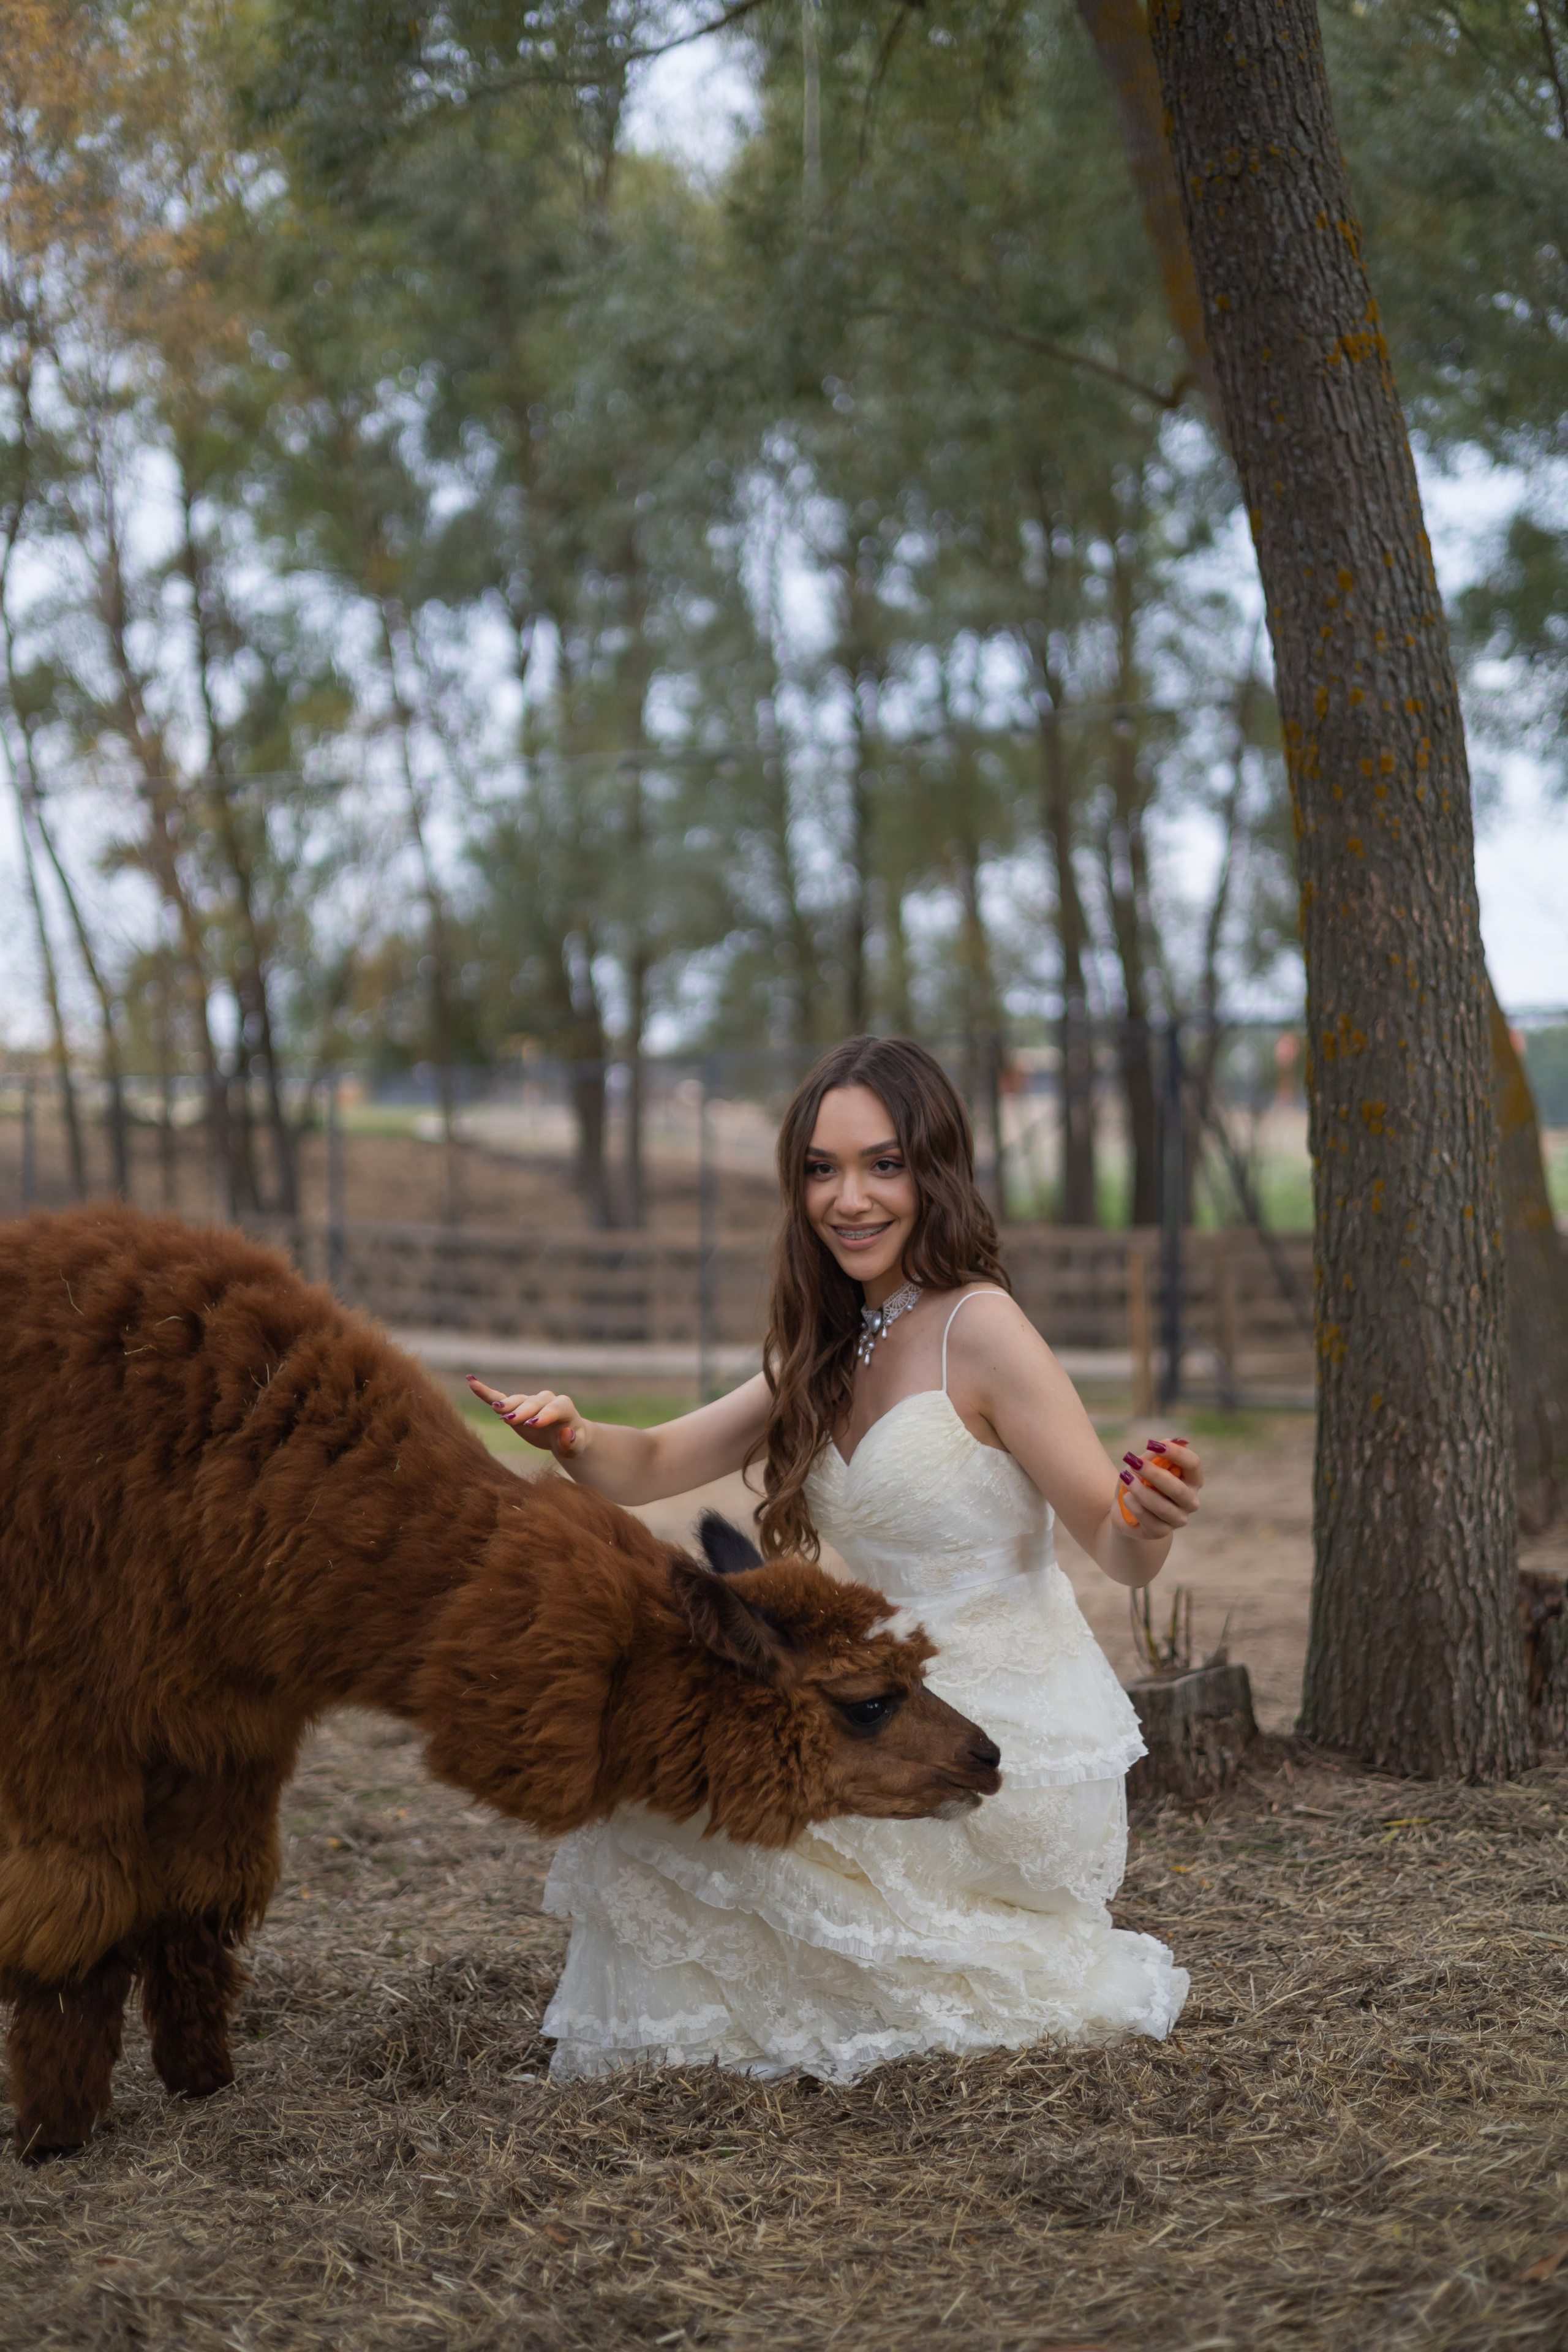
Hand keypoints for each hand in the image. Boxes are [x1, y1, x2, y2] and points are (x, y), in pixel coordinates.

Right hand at [467, 1377, 588, 1463]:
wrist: (565, 1434)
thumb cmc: (573, 1441)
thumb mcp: (577, 1447)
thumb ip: (573, 1442)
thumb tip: (566, 1433)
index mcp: (564, 1407)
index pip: (555, 1408)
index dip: (545, 1415)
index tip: (533, 1424)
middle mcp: (547, 1400)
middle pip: (534, 1403)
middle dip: (523, 1411)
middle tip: (511, 1420)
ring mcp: (530, 1401)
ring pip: (517, 1400)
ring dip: (506, 1404)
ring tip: (497, 1409)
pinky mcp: (516, 1406)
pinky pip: (500, 1397)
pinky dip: (486, 1392)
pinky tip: (471, 1382)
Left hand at [1115, 1436, 1202, 1538]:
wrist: (1125, 1509)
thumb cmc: (1141, 1481)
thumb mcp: (1144, 1464)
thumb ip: (1156, 1454)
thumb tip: (1173, 1440)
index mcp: (1192, 1479)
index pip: (1193, 1464)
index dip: (1175, 1453)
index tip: (1153, 1444)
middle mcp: (1190, 1501)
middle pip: (1177, 1488)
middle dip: (1153, 1474)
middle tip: (1133, 1463)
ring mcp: (1178, 1519)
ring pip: (1162, 1506)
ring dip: (1141, 1491)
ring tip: (1125, 1480)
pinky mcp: (1161, 1532)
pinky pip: (1149, 1519)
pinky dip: (1135, 1506)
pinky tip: (1127, 1497)